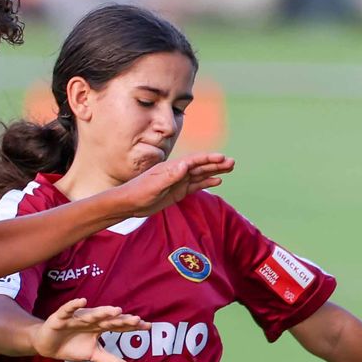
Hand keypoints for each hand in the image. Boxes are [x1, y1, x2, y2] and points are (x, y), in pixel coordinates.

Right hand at [31, 297, 143, 361]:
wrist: (47, 345)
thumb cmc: (73, 346)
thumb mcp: (93, 355)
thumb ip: (110, 361)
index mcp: (99, 327)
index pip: (118, 326)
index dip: (132, 326)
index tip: (147, 326)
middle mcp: (90, 320)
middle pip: (108, 319)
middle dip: (121, 319)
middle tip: (136, 320)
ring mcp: (76, 318)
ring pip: (91, 315)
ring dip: (103, 312)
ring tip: (116, 310)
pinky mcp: (60, 318)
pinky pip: (68, 310)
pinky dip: (74, 305)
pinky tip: (83, 301)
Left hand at [117, 152, 233, 217]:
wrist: (128, 203)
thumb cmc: (138, 192)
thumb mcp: (154, 185)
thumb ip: (170, 176)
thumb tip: (185, 165)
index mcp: (172, 168)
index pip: (194, 161)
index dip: (208, 158)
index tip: (222, 158)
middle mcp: (177, 172)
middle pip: (200, 166)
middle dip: (216, 163)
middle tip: (232, 162)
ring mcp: (178, 181)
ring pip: (200, 174)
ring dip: (214, 171)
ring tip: (230, 168)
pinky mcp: (178, 192)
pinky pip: (196, 185)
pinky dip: (207, 182)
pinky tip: (217, 181)